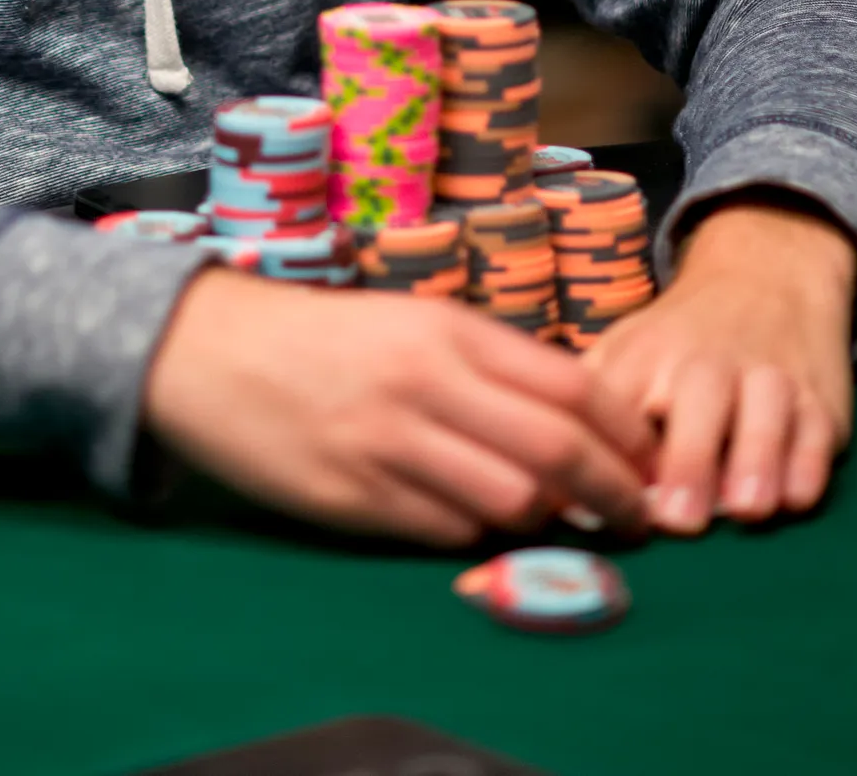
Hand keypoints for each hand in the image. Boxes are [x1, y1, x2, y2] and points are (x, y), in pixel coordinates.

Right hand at [143, 269, 653, 546]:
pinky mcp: (353, 500)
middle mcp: (426, 384)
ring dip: (550, 522)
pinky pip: (445, 533)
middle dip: (614, 495)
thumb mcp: (409, 320)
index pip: (570, 387)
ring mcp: (388, 446)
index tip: (650, 458)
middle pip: (555, 454)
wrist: (206, 350)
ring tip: (568, 527)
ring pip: (508, 503)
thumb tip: (568, 420)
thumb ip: (484, 363)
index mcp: (446, 329)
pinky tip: (485, 529)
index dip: (626, 433)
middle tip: (641, 517)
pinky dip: (478, 537)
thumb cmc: (320, 333)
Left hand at [584, 203, 856, 535]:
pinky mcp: (820, 397)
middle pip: (699, 397)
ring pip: (768, 411)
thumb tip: (549, 495)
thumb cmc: (677, 342)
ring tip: (746, 510)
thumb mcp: (624, 355)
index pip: (619, 396)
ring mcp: (769, 375)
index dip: (607, 445)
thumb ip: (591, 417)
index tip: (597, 495)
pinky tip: (796, 497)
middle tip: (680, 520)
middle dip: (689, 458)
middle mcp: (708, 360)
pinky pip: (820, 429)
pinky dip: (810, 463)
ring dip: (758, 459)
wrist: (766, 276)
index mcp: (646, 353)